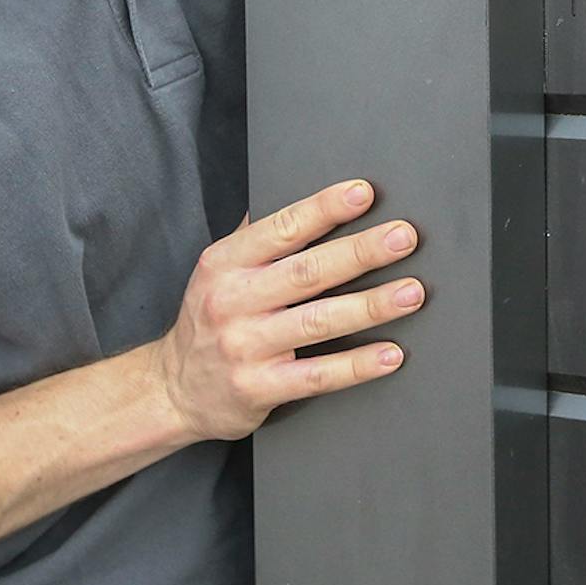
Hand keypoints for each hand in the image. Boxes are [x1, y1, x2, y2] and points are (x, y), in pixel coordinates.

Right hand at [153, 178, 421, 441]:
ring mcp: (244, 348)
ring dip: (370, 306)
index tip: (364, 192)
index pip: (281, 229)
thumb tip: (304, 193)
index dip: (323, 209)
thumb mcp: (220, 271)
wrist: (173, 391)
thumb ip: (258, 236)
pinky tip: (391, 354)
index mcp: (224, 263)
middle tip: (404, 237)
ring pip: (318, 322)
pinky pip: (316, 376)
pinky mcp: (258, 389)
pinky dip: (357, 365)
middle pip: (307, 272)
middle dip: (360, 252)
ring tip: (412, 292)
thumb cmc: (211, 319)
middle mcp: (232, 301)